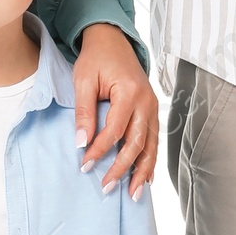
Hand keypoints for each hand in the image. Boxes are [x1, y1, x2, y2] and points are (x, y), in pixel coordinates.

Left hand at [73, 23, 157, 196]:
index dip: (100, 150)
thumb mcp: (83, 80)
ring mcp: (152, 107)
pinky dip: (150, 160)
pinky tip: (146, 178)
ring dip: (142, 171)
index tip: (85, 165)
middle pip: (137, 142)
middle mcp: (146, 101)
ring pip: (150, 145)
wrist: (113, 41)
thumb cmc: (96, 59)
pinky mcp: (152, 111)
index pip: (115, 130)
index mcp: (129, 92)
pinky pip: (154, 140)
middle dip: (122, 167)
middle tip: (106, 186)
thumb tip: (82, 142)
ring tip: (133, 194)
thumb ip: (84, 111)